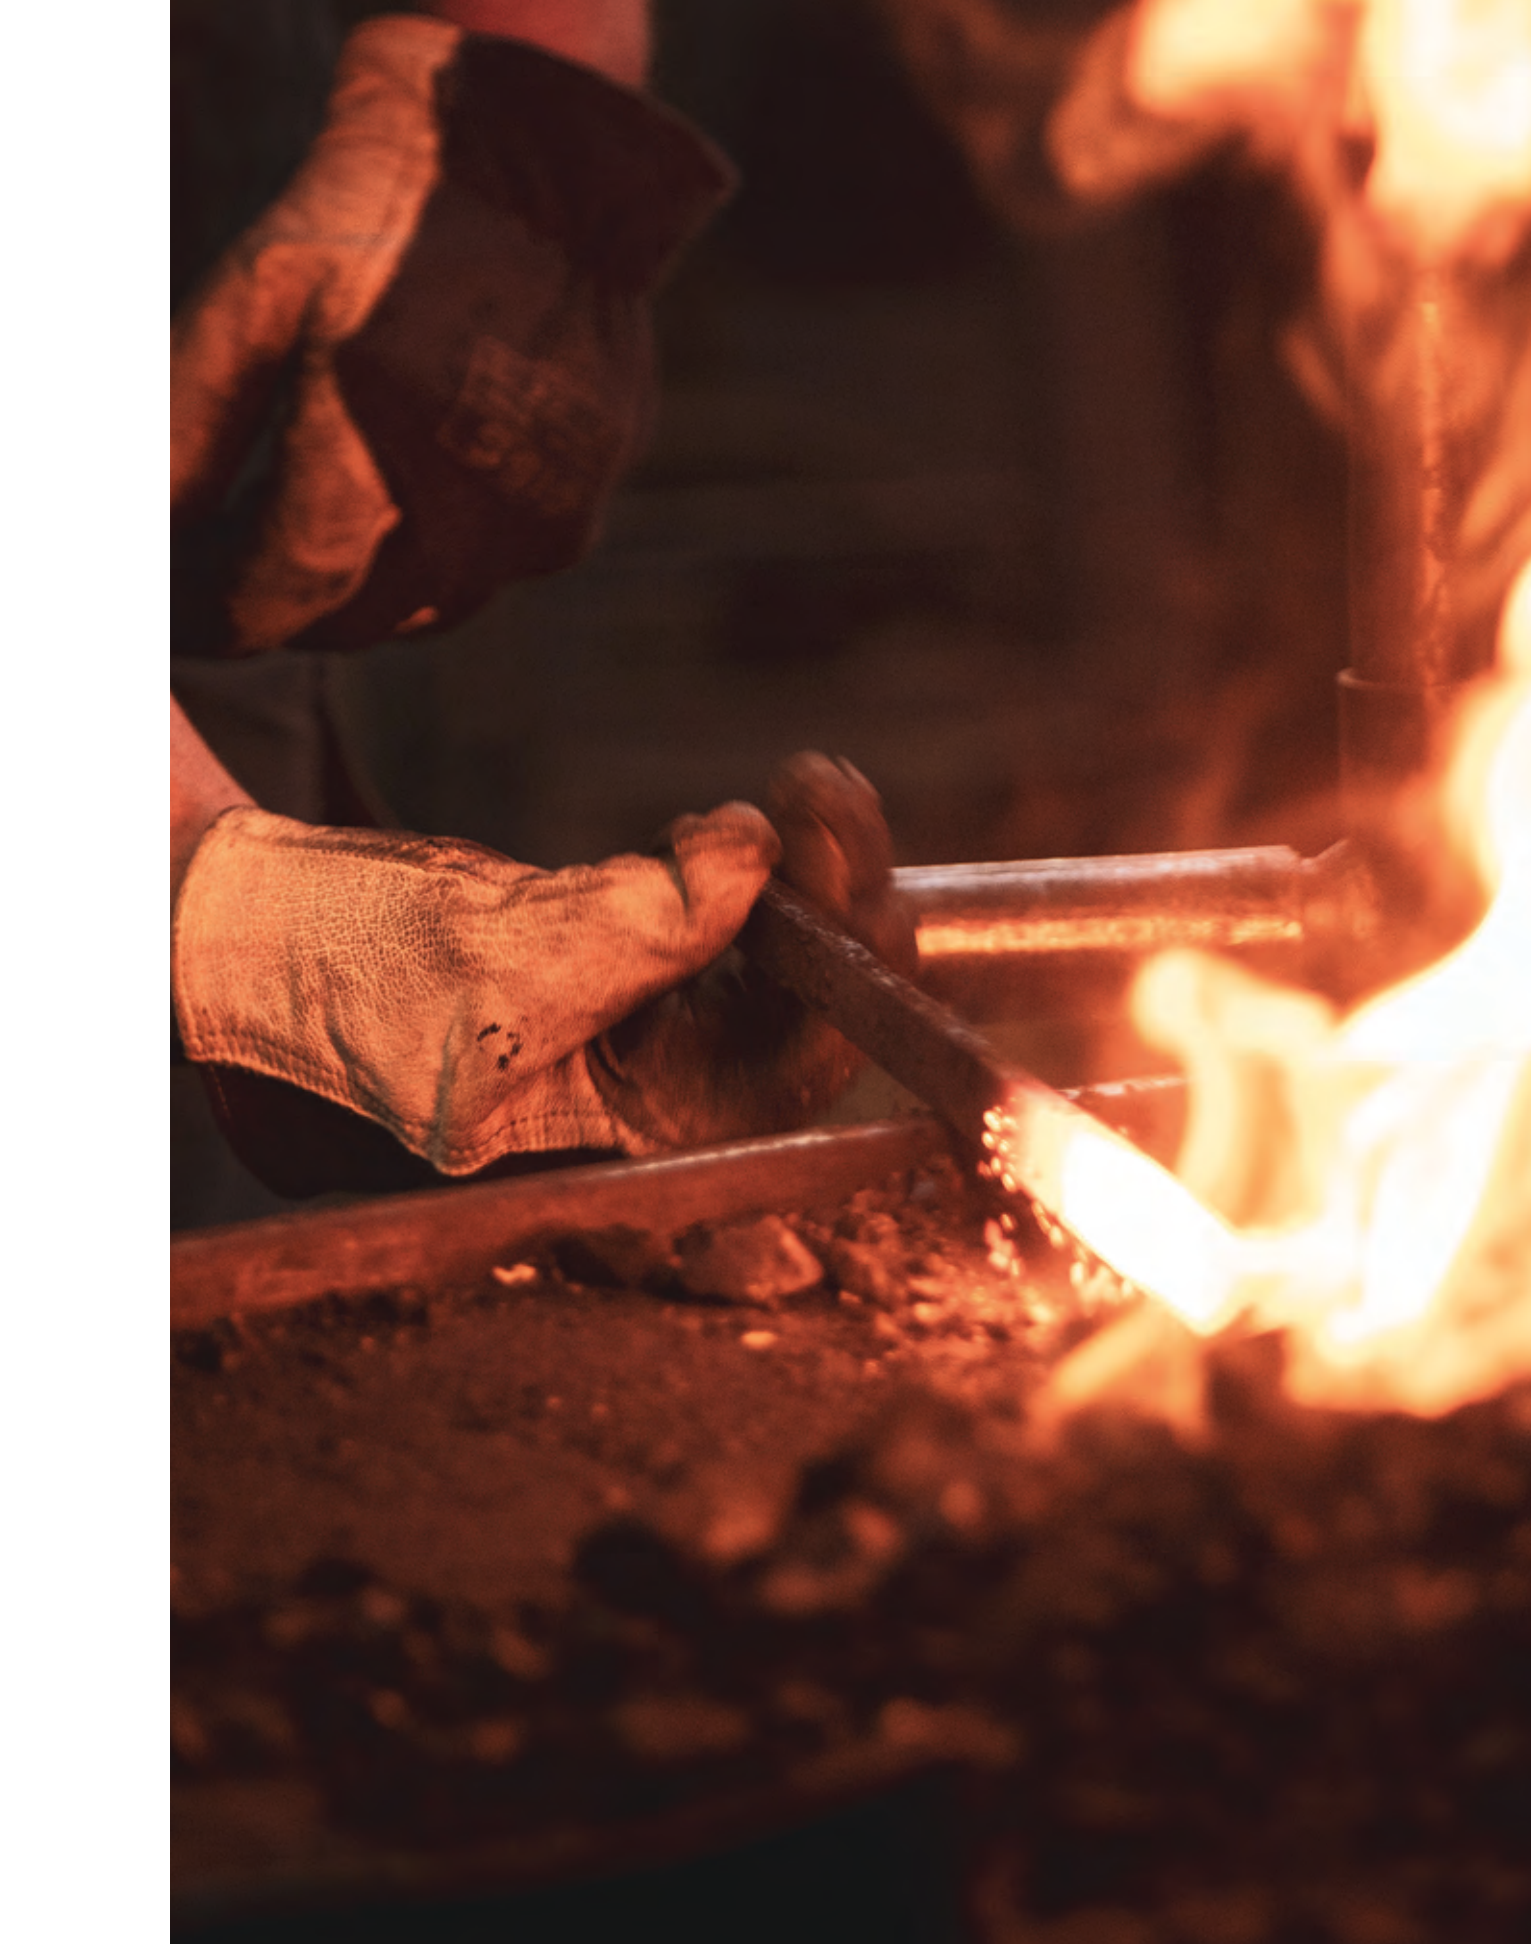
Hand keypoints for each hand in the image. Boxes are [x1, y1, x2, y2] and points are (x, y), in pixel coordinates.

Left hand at [170, 15, 732, 656]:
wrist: (537, 159)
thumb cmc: (376, 217)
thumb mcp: (248, 304)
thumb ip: (184, 432)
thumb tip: (148, 537)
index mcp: (376, 463)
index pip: (275, 602)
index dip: (214, 609)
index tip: (182, 592)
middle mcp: (474, 515)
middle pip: (350, 621)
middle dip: (282, 596)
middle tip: (234, 540)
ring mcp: (548, 516)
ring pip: (428, 606)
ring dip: (364, 578)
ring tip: (321, 494)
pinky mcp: (590, 498)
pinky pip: (495, 559)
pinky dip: (438, 539)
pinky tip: (411, 458)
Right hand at [172, 752, 913, 1182]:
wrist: (234, 915)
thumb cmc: (332, 959)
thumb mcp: (491, 946)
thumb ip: (637, 918)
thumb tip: (754, 859)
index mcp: (591, 1157)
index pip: (756, 1121)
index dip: (840, 1036)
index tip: (883, 931)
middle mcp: (623, 1118)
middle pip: (782, 1038)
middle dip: (836, 924)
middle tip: (846, 816)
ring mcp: (625, 1048)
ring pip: (765, 976)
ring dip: (811, 880)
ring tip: (819, 786)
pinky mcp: (616, 981)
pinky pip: (724, 933)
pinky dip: (756, 867)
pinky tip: (775, 807)